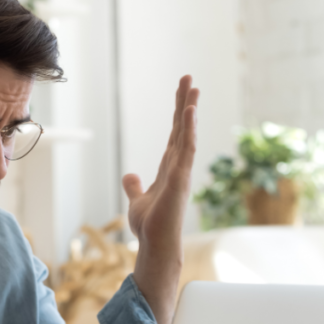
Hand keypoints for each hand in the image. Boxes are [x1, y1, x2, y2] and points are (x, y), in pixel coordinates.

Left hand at [122, 76, 198, 323]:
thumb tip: (129, 174)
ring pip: (186, 134)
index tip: (182, 93)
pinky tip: (189, 112)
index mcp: (168, 168)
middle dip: (185, 104)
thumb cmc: (149, 226)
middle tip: (189, 79)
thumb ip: (135, 186)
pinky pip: (185, 149)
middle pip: (182, 128)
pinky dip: (188, 130)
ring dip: (189, 111)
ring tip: (193, 87)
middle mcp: (177, 166)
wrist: (155, 244)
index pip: (174, 135)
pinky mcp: (180, 179)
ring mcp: (181, 172)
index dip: (177, 114)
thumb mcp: (137, 201)